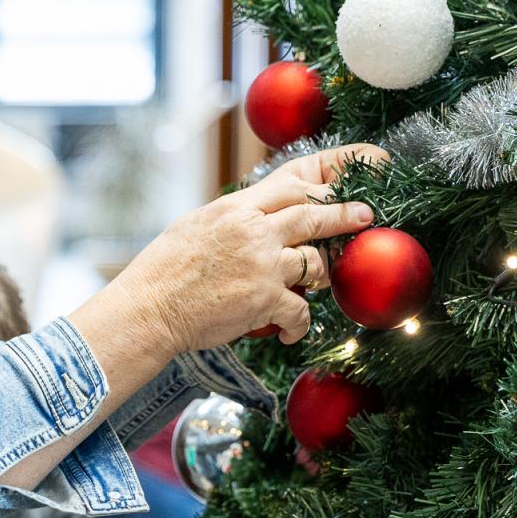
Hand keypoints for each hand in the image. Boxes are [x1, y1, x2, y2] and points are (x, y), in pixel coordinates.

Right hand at [108, 143, 390, 352]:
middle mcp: (252, 231)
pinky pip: (301, 309)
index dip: (321, 184)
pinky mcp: (265, 299)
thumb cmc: (164, 272)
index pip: (289, 186)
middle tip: (367, 216)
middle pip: (313, 214)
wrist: (149, 309)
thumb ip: (231, 219)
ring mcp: (261, 263)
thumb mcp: (196, 227)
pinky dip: (299, 324)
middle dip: (345, 215)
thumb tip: (255, 215)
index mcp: (234, 209)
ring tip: (317, 285)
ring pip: (315, 262)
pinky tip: (289, 333)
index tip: (339, 187)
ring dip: (320, 276)